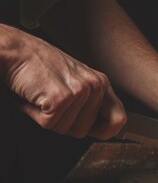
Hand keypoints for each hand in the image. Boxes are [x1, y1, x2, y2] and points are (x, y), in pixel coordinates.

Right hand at [1, 25, 125, 138]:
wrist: (14, 50)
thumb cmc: (38, 66)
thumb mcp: (74, 82)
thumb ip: (91, 103)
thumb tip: (102, 129)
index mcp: (101, 83)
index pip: (118, 120)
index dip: (105, 132)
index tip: (94, 132)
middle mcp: (95, 85)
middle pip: (84, 131)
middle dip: (63, 123)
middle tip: (51, 102)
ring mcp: (79, 91)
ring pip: (65, 129)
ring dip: (48, 118)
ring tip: (42, 96)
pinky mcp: (60, 98)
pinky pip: (49, 124)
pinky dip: (34, 114)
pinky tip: (34, 97)